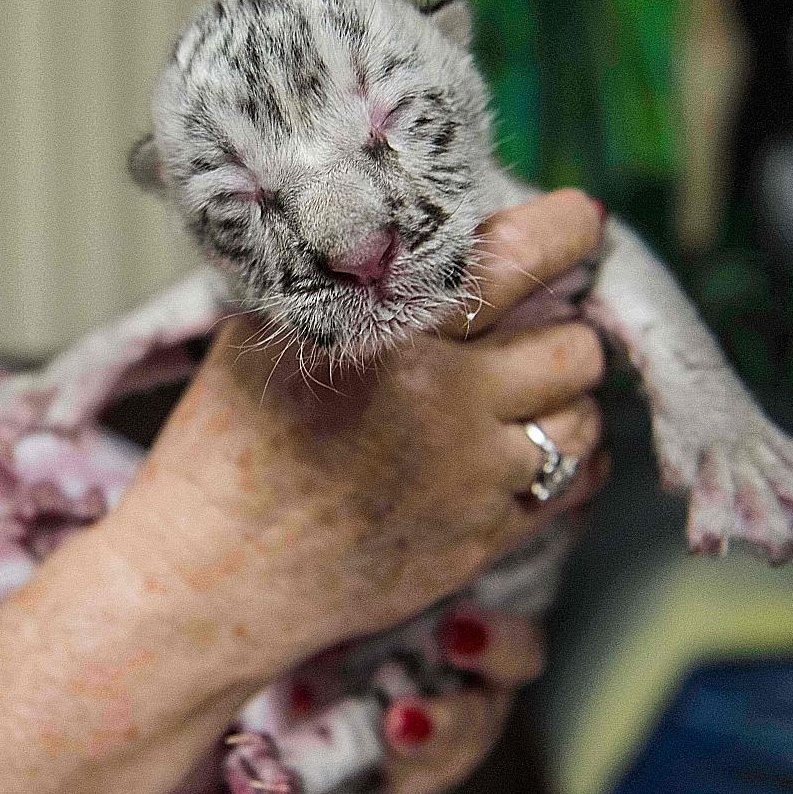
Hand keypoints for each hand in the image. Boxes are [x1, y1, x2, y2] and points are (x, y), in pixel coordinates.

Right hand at [0, 190, 608, 793]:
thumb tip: (412, 216)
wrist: (208, 577)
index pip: (524, 256)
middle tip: (529, 324)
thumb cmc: (224, 446)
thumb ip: (343, 274)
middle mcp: (448, 403)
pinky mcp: (482, 541)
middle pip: (575, 344)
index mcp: (392, 334)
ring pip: (584, 418)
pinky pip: (568, 485)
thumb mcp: (263, 331)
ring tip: (513, 392)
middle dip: (560, 326)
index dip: (567, 230)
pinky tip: (511, 447)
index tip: (573, 224)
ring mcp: (472, 480)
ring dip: (559, 398)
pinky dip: (555, 459)